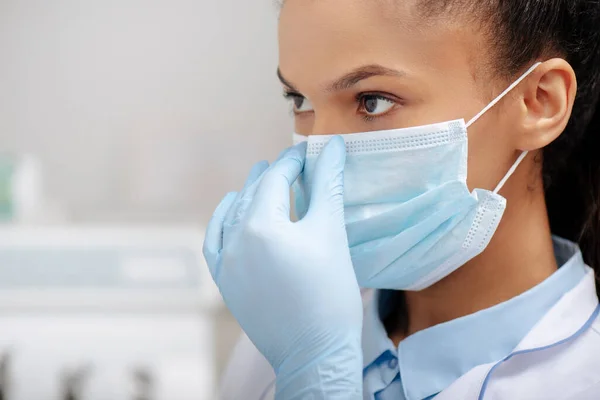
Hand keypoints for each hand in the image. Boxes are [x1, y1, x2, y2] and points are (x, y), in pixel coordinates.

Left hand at [203, 137, 362, 398]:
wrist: (313, 354)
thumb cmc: (329, 296)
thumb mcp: (331, 234)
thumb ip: (328, 185)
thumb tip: (333, 146)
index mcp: (261, 224)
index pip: (277, 178)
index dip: (295, 160)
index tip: (310, 150)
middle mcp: (235, 238)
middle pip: (254, 192)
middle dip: (274, 173)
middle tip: (294, 162)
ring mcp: (225, 261)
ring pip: (234, 213)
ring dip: (250, 192)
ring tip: (264, 177)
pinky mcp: (223, 281)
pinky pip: (215, 239)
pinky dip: (223, 219)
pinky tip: (231, 206)